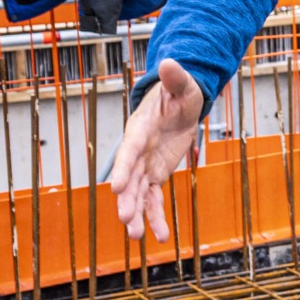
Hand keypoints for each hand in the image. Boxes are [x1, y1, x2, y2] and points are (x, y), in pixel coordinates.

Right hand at [108, 59, 204, 240]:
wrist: (179, 105)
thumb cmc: (178, 94)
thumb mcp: (182, 85)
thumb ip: (176, 78)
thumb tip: (170, 62)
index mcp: (140, 130)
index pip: (129, 151)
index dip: (123, 169)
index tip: (117, 187)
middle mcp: (138, 152)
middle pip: (130, 179)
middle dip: (127, 200)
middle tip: (125, 220)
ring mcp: (145, 166)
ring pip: (139, 194)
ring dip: (137, 214)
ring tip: (137, 237)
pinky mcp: (155, 175)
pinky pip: (154, 198)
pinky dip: (155, 215)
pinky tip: (160, 235)